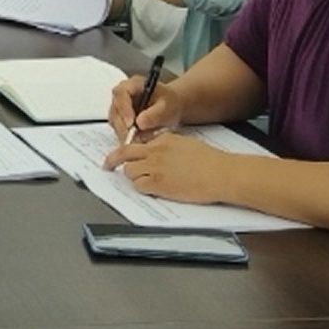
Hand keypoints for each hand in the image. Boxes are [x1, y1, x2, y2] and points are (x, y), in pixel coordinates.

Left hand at [100, 130, 234, 204]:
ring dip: (132, 176)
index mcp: (164, 139)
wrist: (222, 173)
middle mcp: (156, 150)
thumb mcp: (187, 144)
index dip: (132, 150)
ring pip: (129, 170)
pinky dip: (140, 187)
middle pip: (125, 152)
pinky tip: (149, 189)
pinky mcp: (158, 183)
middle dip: (113, 158)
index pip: (139, 141)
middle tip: (107, 164)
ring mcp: (155, 167)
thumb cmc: (212, 161)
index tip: (126, 153)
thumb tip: (162, 153)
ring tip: (141, 180)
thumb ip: (170, 146)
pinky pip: (138, 185)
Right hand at [108, 75, 183, 140]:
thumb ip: (155, 114)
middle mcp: (121, 94)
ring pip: (115, 121)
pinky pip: (118, 129)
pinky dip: (126, 136)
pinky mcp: (119, 118)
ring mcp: (118, 106)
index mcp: (133, 84)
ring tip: (140, 141)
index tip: (131, 124)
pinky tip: (138, 140)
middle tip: (135, 139)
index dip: (124, 109)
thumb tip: (139, 123)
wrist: (170, 107)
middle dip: (124, 126)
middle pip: (115, 109)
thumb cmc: (169, 103)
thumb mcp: (167, 107)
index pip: (121, 94)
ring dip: (125, 133)